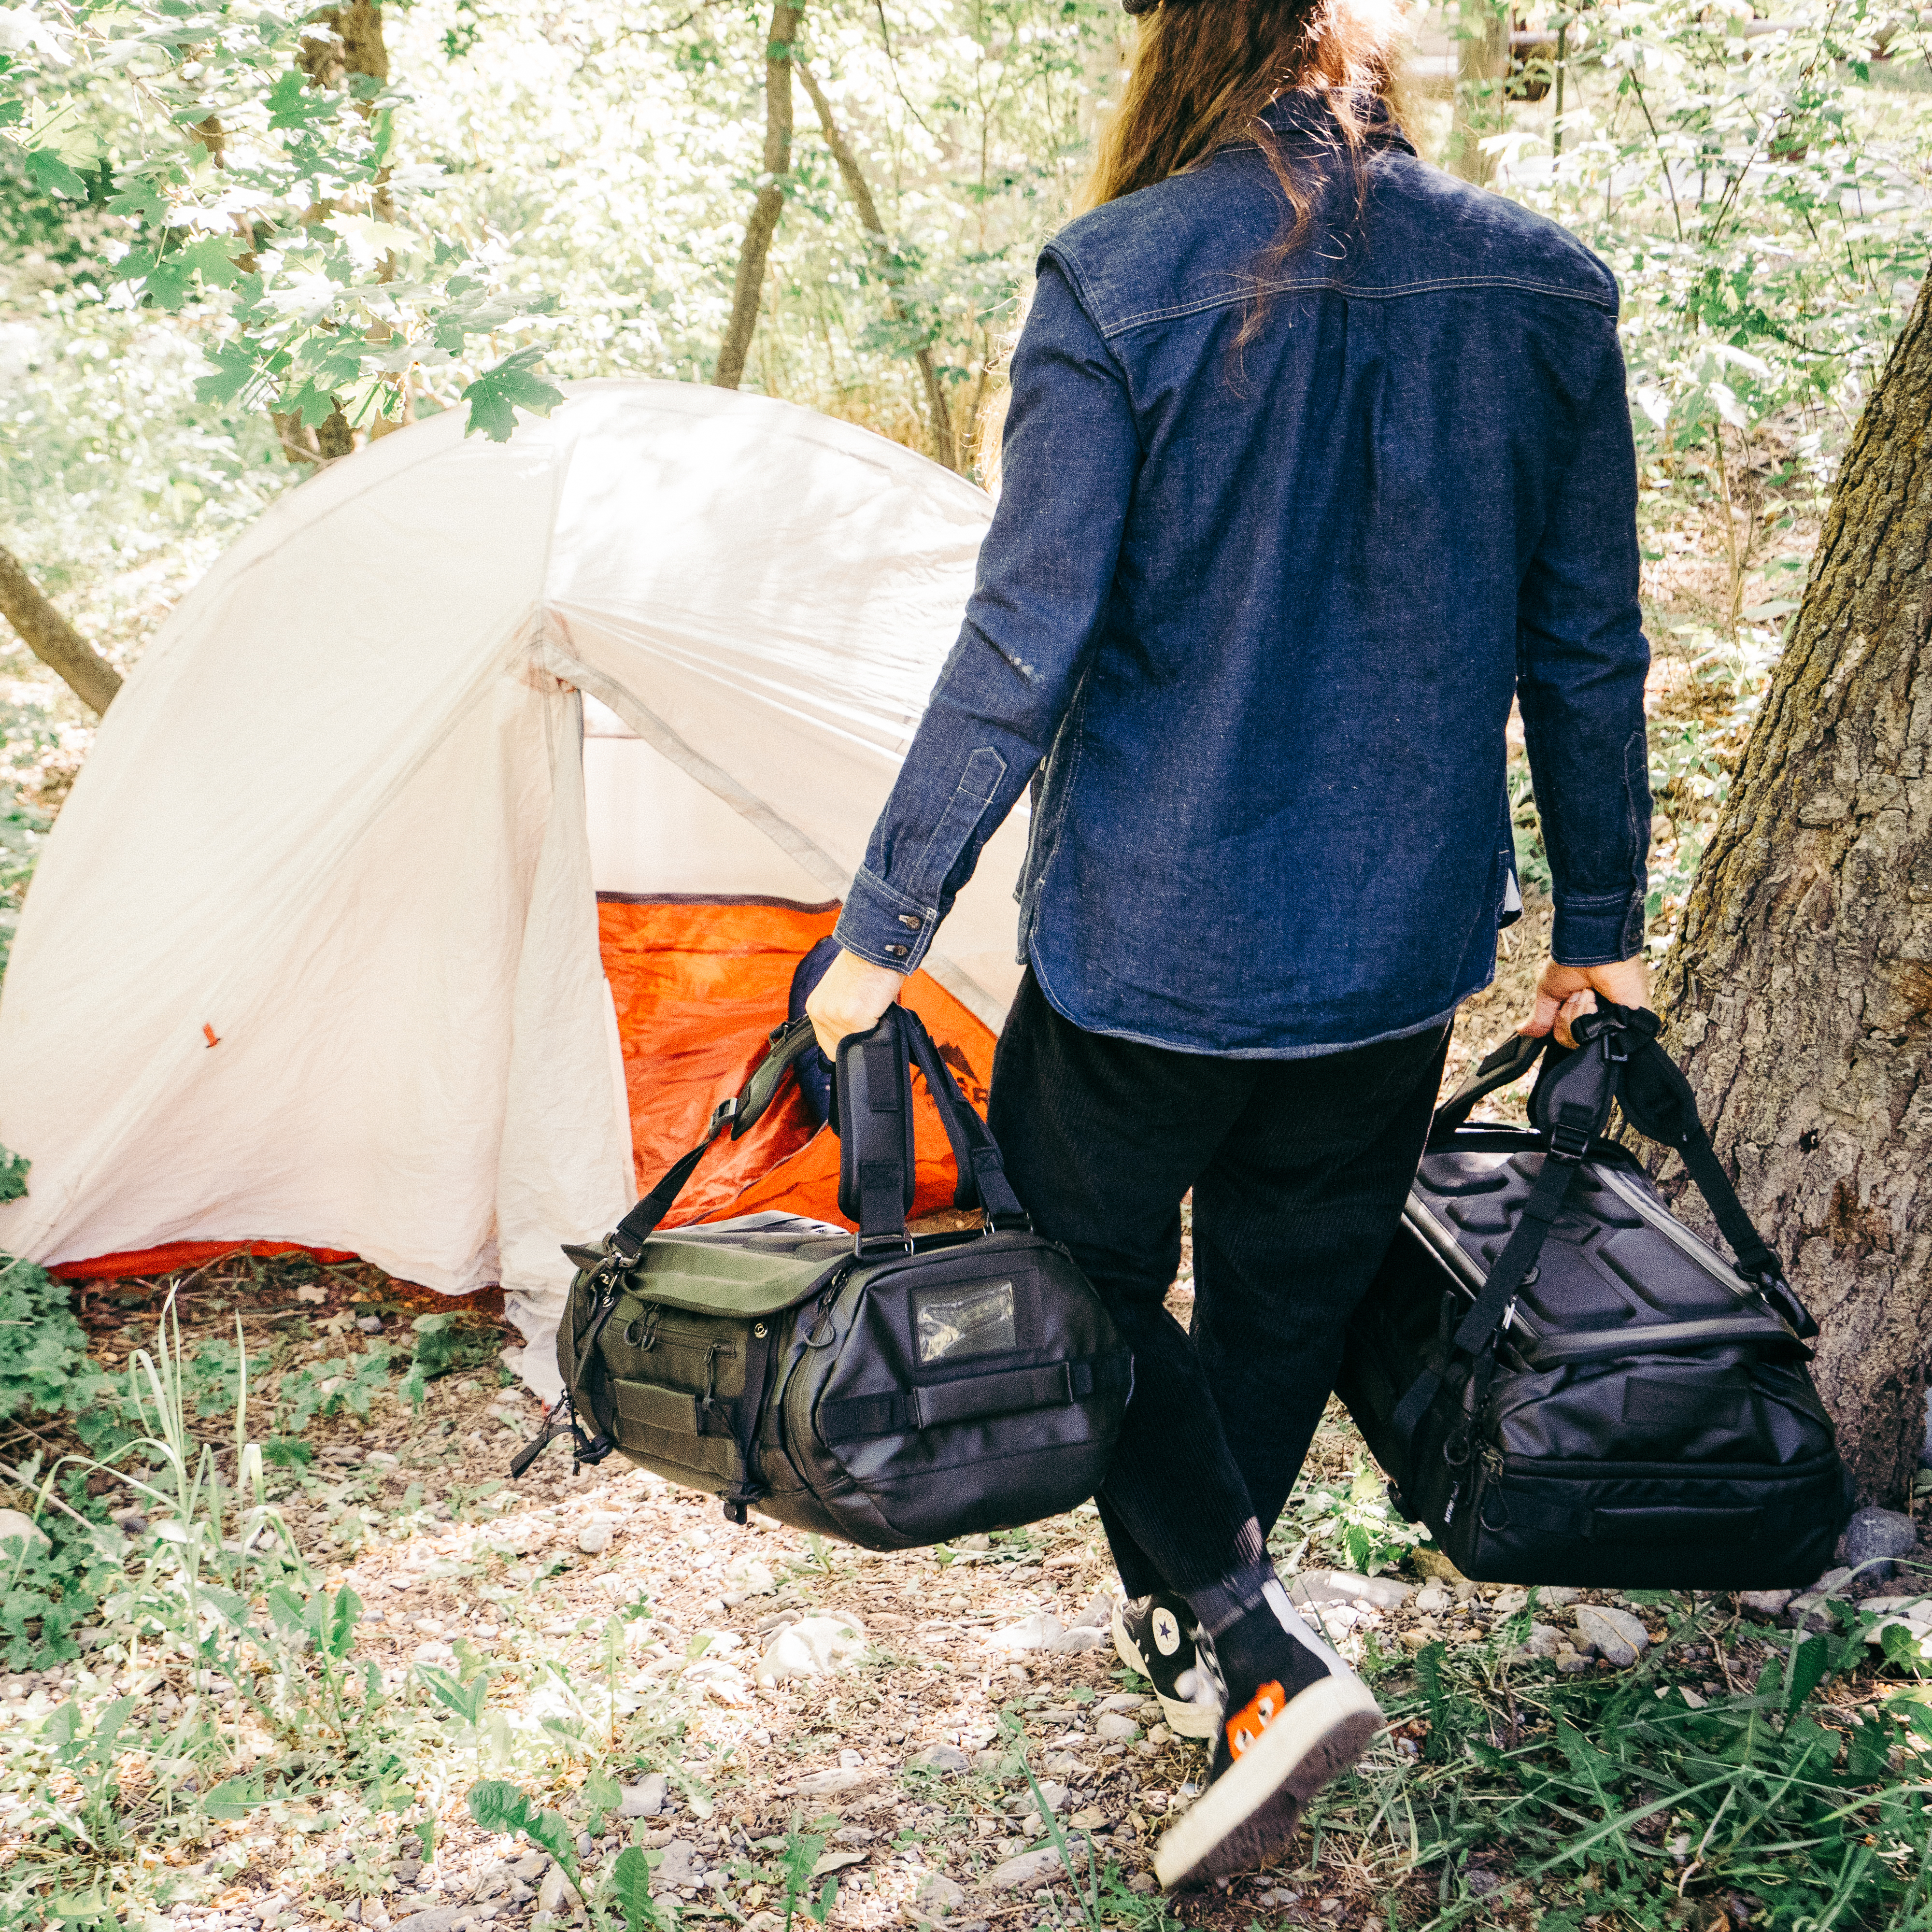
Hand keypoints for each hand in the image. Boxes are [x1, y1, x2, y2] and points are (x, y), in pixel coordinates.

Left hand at [805, 947, 907, 1058]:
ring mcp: (834, 1016)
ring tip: (876, 1010)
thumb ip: (842, 1015)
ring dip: (871, 1033)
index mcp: (815, 1007)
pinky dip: (881, 1028)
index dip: (848, 1045)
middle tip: (871, 1021)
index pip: (828, 1046)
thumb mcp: (843, 993)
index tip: (861, 1036)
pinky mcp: (852, 1016)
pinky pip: (870, 1036)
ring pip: (858, 1045)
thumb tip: (855, 1037)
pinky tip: (881, 1008)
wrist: (876, 945)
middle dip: (859, 1041)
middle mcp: (820, 1013)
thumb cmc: (866, 964)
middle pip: (842, 1050)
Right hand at [1521, 954, 1650, 1049]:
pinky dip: (1589, 1024)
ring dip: (1577, 1018)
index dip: (1560, 1026)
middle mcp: (1602, 1017)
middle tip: (1575, 996)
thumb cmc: (1570, 963)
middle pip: (1575, 1042)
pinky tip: (1594, 1003)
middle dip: (1567, 1019)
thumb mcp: (1548, 993)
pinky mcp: (1634, 1024)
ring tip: (1587, 994)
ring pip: (1587, 1043)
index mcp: (1585, 1011)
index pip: (1568, 1036)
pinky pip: (1604, 1042)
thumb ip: (1540, 1018)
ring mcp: (1619, 1022)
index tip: (1562, 1004)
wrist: (1589, 949)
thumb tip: (1524, 1032)